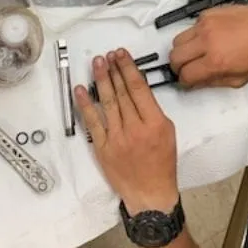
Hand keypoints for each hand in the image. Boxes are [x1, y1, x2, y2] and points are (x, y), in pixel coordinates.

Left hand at [75, 49, 178, 214]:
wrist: (150, 193)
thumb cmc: (162, 162)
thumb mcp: (168, 131)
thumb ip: (152, 109)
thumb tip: (136, 86)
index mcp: (154, 123)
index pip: (138, 89)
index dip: (128, 69)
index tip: (121, 55)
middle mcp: (134, 128)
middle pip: (122, 93)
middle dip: (114, 70)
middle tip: (108, 54)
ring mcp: (116, 138)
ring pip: (107, 103)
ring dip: (101, 81)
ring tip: (97, 63)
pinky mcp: (102, 148)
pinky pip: (92, 123)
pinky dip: (86, 105)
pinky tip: (80, 90)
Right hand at [170, 6, 247, 87]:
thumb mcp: (241, 78)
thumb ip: (215, 82)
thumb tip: (197, 83)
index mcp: (215, 61)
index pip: (186, 74)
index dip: (184, 81)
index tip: (186, 81)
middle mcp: (207, 42)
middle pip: (174, 56)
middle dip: (177, 66)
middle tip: (185, 68)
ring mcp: (205, 26)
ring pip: (177, 40)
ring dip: (182, 50)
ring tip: (193, 53)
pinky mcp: (206, 14)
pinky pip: (190, 27)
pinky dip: (194, 35)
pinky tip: (206, 38)